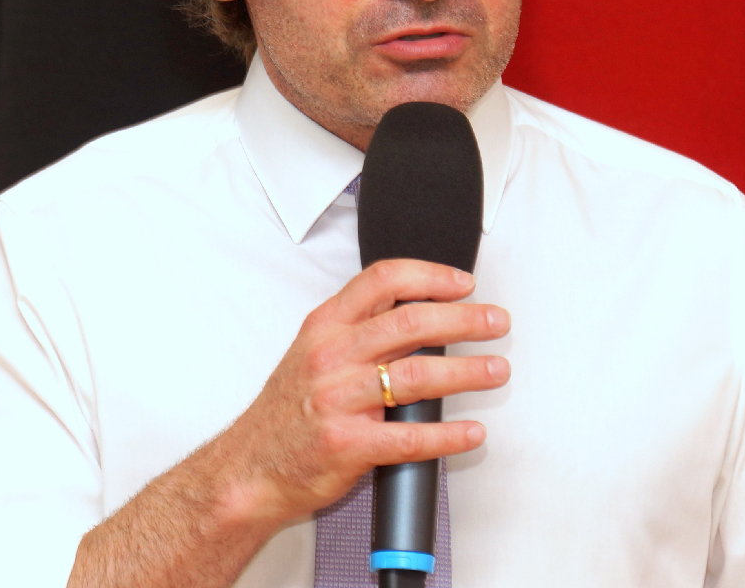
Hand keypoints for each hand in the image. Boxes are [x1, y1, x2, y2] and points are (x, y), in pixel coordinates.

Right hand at [210, 258, 510, 526]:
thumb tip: (421, 316)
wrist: (248, 469)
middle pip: (410, 324)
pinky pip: (410, 438)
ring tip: (496, 370)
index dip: (430, 276)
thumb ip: (359, 331)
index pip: (382, 281)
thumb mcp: (313, 354)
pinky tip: (471, 433)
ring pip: (416, 377)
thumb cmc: (287, 413)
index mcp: (325, 327)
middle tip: (496, 322)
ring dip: (467, 373)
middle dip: (464, 320)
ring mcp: (339, 401)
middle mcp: (332, 357)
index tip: (464, 284)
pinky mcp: (348, 445)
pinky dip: (448, 436)